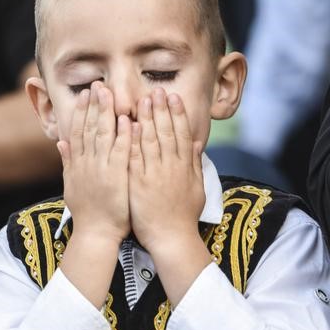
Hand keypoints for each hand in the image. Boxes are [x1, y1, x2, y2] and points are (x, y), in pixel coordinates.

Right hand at [60, 83, 131, 242]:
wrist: (95, 233)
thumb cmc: (87, 212)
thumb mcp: (71, 185)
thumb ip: (68, 162)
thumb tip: (61, 142)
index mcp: (77, 164)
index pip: (78, 131)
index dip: (81, 111)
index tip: (85, 94)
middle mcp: (86, 163)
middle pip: (89, 128)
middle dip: (94, 105)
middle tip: (97, 85)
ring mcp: (100, 169)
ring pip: (102, 135)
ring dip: (106, 113)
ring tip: (109, 93)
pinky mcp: (116, 177)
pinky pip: (120, 152)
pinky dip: (123, 135)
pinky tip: (127, 119)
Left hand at [129, 89, 204, 252]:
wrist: (171, 238)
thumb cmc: (182, 215)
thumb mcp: (196, 188)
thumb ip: (195, 164)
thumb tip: (199, 143)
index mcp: (185, 167)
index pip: (182, 135)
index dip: (177, 114)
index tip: (172, 97)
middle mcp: (171, 168)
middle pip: (167, 133)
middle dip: (161, 110)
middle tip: (156, 90)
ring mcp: (155, 175)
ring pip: (152, 141)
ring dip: (148, 119)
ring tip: (143, 100)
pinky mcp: (139, 184)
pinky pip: (135, 158)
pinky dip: (133, 141)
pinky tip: (130, 125)